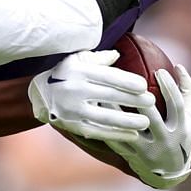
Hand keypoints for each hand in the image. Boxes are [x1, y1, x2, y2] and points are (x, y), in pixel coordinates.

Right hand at [28, 50, 152, 143]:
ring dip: (127, 121)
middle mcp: (74, 90)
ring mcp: (72, 110)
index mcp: (78, 71)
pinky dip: (116, 135)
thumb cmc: (65, 73)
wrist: (39, 94)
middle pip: (109, 96)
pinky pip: (97, 131)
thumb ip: (98, 58)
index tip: (144, 85)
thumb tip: (118, 54)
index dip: (127, 82)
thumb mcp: (77, 59)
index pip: (107, 76)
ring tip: (145, 122)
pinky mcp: (73, 126)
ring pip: (105, 117)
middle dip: (132, 100)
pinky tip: (132, 135)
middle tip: (151, 102)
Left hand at [112, 64, 190, 188]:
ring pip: (131, 130)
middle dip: (140, 99)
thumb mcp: (189, 117)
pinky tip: (97, 113)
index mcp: (181, 128)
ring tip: (106, 93)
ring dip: (118, 112)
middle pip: (152, 117)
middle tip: (127, 79)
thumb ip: (186, 91)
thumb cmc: (180, 136)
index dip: (169, 87)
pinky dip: (107, 128)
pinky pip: (118, 142)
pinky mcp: (134, 156)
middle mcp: (166, 139)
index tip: (160, 71)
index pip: (176, 105)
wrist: (170, 172)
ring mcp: (149, 150)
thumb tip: (179, 65)